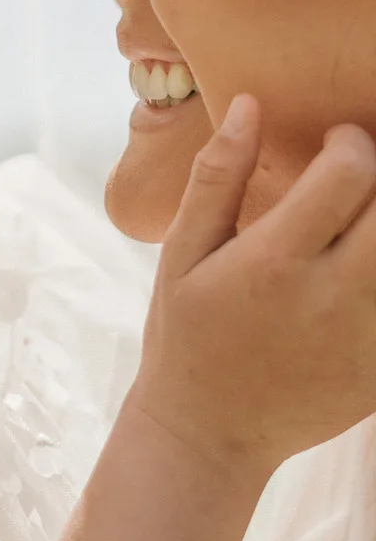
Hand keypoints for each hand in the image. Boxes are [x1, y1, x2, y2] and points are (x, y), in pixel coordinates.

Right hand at [129, 96, 375, 479]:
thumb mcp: (183, 253)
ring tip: (360, 224)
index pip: (351, 172)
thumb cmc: (187, 334)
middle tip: (360, 179)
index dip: (353, 142)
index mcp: (275, 261)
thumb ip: (218, 178)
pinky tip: (358, 267)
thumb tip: (250, 106)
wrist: (209, 434)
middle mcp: (332, 297)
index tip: (337, 142)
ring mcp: (366, 338)